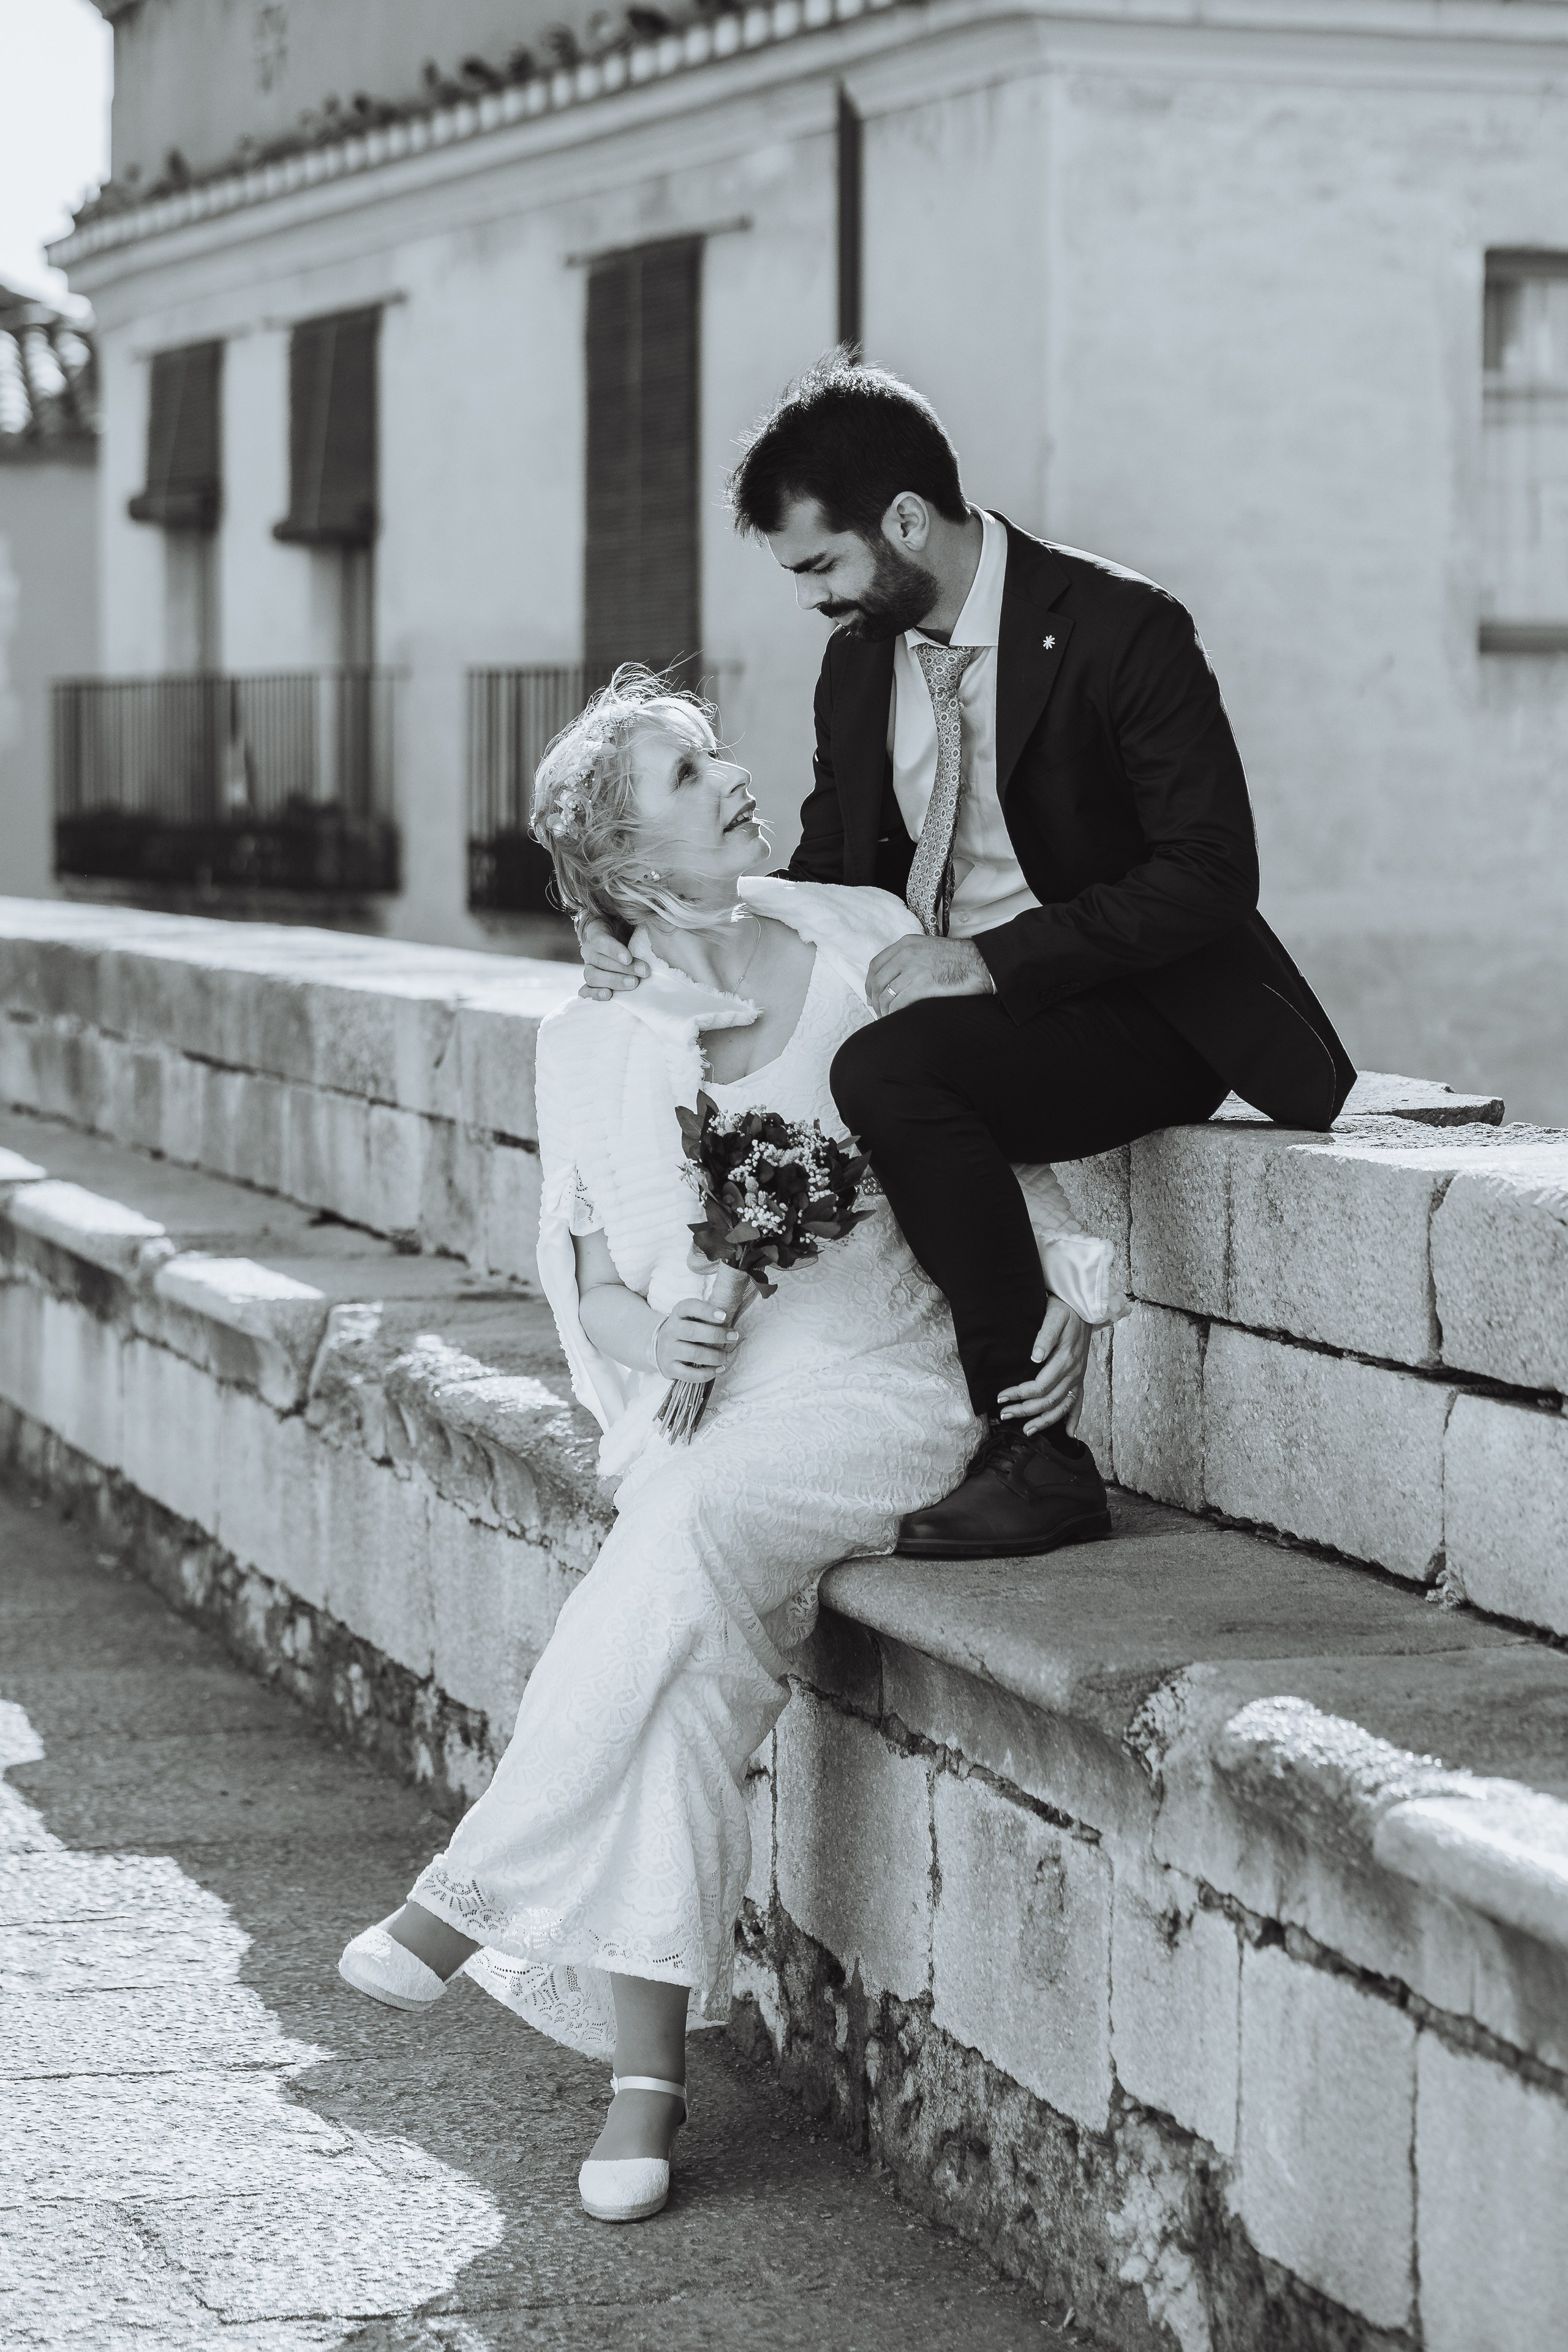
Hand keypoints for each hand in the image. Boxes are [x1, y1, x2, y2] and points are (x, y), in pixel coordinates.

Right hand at [579, 918, 648, 1001]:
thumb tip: (657, 932)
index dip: (614, 950)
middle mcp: (589, 950)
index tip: (629, 958)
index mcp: (596, 930)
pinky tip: (608, 996)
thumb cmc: (630, 930)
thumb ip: (640, 926)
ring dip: (614, 981)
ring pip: (593, 976)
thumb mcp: (634, 922)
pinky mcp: (590, 982)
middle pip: (600, 961)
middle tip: (643, 972)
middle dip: (623, 968)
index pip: (600, 940)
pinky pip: (586, 990)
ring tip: (633, 983)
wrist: (624, 940)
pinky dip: (594, 994)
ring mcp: (588, 967)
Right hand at [654, 1298, 740, 1382]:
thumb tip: (731, 1323)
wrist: (659, 1346)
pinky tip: (719, 1369)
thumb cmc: (685, 1329)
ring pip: (693, 1354)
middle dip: (716, 1335)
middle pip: (692, 1331)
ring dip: (714, 1356)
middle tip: (733, 1337)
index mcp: (677, 1314)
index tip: (724, 1316)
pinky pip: (689, 1374)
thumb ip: (706, 1316)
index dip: (707, 1311)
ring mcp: (669, 1350)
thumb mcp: (690, 1317)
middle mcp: (670, 1331)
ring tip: (726, 1356)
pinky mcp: (670, 1368)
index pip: (689, 1307)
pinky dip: (707, 1373)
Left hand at [867, 935, 993, 1017]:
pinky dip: (895, 1014)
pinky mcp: (923, 985)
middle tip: (878, 1012)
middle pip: (878, 982)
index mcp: (906, 944)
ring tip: (888, 1018)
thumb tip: (893, 979)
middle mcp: (907, 955)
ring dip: (884, 1010)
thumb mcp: (929, 948)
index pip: (876, 965)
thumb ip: (910, 958)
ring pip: (886, 995)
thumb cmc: (960, 959)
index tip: (871, 995)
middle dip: (875, 1001)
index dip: (870, 983)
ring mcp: (914, 970)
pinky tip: (898, 1019)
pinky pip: (899, 1004)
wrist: (981, 963)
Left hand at [997, 1298, 1090, 1433]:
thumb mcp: (1054, 1316)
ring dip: (1045, 1421)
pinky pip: (1079, 1402)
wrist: (1085, 1305)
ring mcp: (1078, 1376)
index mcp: (1065, 1359)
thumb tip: (1035, 1357)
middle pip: (1048, 1400)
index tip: (1002, 1397)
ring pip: (1062, 1406)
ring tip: (1027, 1430)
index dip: (1019, 1395)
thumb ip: (1045, 1336)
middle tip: (1004, 1414)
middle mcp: (1074, 1372)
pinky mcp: (1080, 1377)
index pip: (1040, 1386)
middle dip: (1025, 1410)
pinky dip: (1074, 1419)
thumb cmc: (1065, 1309)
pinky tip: (1069, 1433)